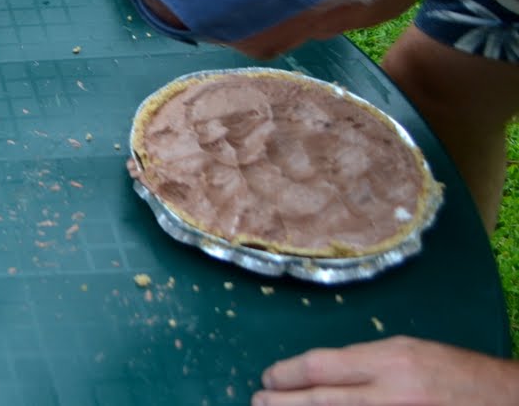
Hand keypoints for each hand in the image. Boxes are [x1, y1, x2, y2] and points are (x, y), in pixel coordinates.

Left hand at [254, 336, 518, 405]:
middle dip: (282, 403)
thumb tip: (319, 374)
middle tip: (258, 402)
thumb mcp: (409, 352)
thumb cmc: (456, 374)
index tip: (269, 376)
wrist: (504, 402)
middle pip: (320, 402)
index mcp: (390, 363)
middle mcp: (390, 397)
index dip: (287, 374)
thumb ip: (364, 362)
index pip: (321, 368)